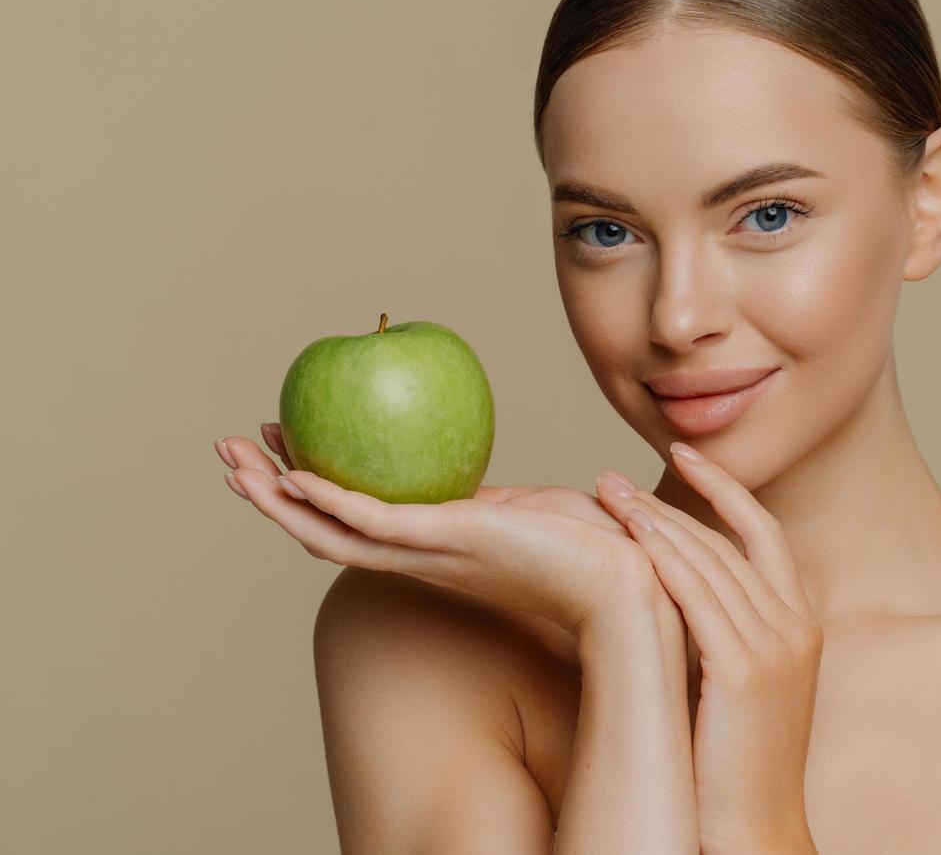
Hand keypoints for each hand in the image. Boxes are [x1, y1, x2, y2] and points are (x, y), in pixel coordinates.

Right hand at [214, 426, 657, 636]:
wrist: (621, 581)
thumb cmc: (588, 548)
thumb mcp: (525, 516)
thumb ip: (492, 506)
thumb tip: (483, 490)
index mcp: (433, 549)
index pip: (353, 522)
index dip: (307, 494)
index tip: (277, 452)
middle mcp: (418, 558)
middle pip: (321, 528)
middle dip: (268, 492)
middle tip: (225, 452)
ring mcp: (429, 553)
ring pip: (330, 529)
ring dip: (276, 496)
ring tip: (232, 461)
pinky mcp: (448, 541)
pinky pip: (375, 522)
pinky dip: (331, 501)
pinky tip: (296, 476)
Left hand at [593, 443, 822, 854]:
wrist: (752, 833)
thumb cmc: (732, 768)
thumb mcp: (737, 684)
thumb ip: (719, 631)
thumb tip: (667, 589)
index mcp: (803, 624)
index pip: (763, 533)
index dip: (723, 490)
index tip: (682, 456)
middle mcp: (797, 624)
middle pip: (728, 538)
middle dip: (670, 498)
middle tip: (611, 478)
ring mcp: (777, 644)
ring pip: (709, 557)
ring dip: (653, 518)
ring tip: (603, 493)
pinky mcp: (746, 668)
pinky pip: (697, 593)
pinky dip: (660, 555)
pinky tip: (625, 533)